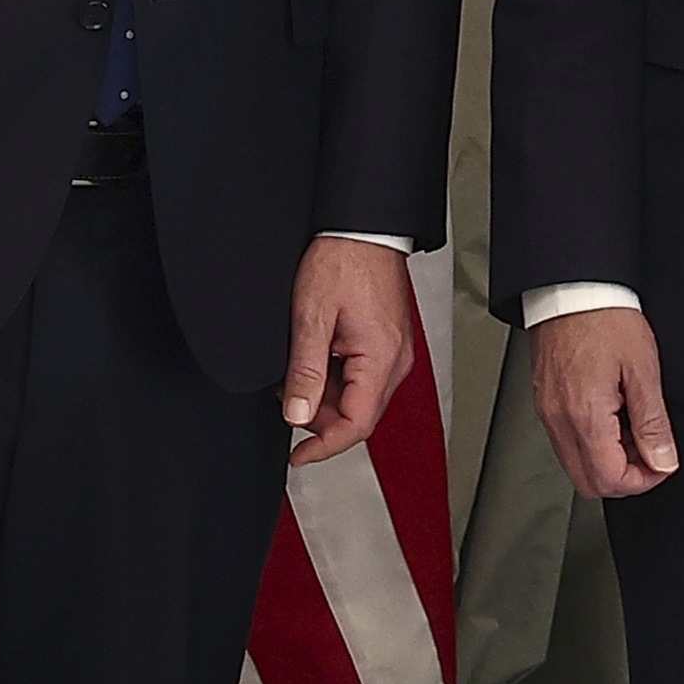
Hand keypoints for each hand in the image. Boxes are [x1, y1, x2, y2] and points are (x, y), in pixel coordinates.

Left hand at [284, 238, 421, 467]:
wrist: (363, 227)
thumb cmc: (343, 260)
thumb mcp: (311, 317)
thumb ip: (304, 371)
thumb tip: (296, 415)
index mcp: (381, 360)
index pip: (357, 426)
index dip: (324, 446)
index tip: (298, 456)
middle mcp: (395, 361)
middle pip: (359, 415)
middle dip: (321, 417)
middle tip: (287, 398)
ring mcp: (394, 352)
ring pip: (358, 396)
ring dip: (326, 395)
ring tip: (297, 370)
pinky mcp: (387, 342)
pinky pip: (362, 376)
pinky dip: (335, 377)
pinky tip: (315, 356)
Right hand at [527, 303, 677, 502]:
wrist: (571, 289)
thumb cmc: (604, 319)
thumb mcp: (642, 370)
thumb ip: (652, 422)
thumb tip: (663, 460)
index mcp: (585, 417)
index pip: (611, 480)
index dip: (643, 481)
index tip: (662, 463)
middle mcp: (560, 421)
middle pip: (589, 483)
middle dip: (624, 478)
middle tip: (648, 453)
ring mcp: (548, 413)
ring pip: (576, 465)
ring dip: (608, 461)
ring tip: (632, 429)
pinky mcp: (545, 403)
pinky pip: (566, 442)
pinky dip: (592, 443)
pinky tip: (611, 418)